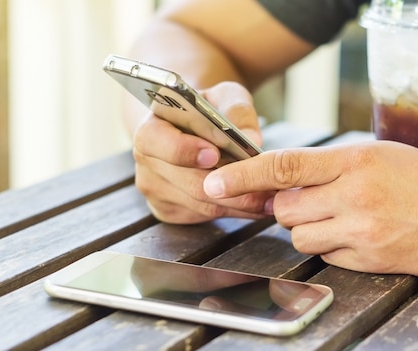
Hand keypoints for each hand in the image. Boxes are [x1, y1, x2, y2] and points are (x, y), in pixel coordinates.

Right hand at [131, 82, 272, 223]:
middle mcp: (146, 161)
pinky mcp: (168, 210)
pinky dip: (234, 211)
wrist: (191, 126)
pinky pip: (205, 216)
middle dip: (232, 187)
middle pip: (189, 182)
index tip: (214, 154)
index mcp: (151, 128)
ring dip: (240, 203)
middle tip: (266, 186)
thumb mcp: (224, 96)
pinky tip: (257, 204)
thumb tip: (250, 138)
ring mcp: (155, 189)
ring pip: (202, 205)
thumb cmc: (208, 109)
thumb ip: (237, 111)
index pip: (157, 142)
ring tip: (271, 196)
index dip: (185, 150)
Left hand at [203, 141, 417, 276]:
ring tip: (342, 218)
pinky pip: (327, 256)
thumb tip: (288, 183)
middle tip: (317, 200)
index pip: (284, 165)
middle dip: (289, 205)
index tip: (214, 182)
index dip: (243, 174)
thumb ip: (333, 166)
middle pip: (285, 206)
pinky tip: (360, 235)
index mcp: (355, 158)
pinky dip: (332, 247)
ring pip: (300, 236)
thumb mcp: (382, 154)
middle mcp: (353, 193)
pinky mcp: (370, 258)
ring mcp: (362, 229)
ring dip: (309, 229)